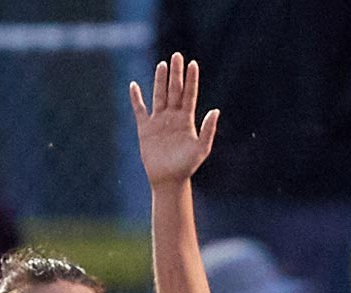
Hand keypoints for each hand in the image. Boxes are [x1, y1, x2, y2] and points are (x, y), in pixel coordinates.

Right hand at [131, 52, 220, 187]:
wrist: (169, 179)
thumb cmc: (187, 166)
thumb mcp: (201, 148)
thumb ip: (208, 129)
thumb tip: (216, 110)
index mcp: (187, 120)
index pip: (190, 94)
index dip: (191, 79)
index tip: (193, 64)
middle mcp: (173, 117)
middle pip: (174, 90)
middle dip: (176, 74)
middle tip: (177, 56)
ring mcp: (159, 121)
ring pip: (159, 95)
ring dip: (160, 80)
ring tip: (162, 64)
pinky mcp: (145, 128)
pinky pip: (140, 110)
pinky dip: (136, 98)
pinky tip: (134, 85)